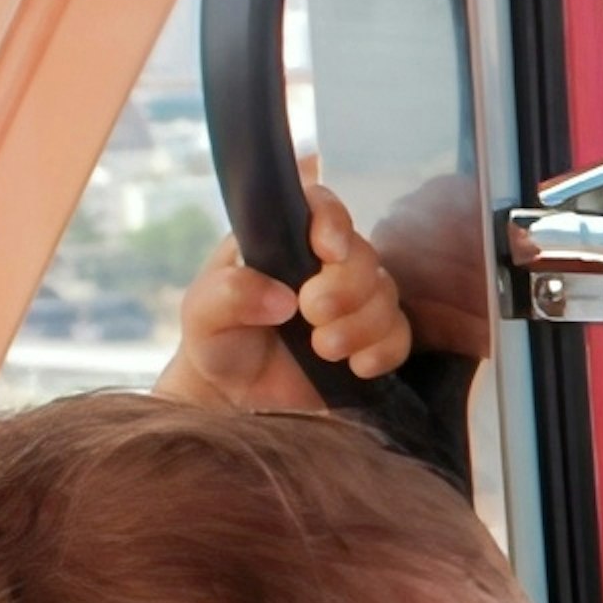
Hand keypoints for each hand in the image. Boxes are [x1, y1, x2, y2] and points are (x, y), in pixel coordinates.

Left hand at [156, 172, 411, 412]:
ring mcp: (354, 301)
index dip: (332, 220)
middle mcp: (325, 264)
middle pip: (363, 255)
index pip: (320, 207)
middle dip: (346, 287)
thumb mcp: (202, 314)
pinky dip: (383, 351)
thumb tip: (282, 298)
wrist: (235, 396)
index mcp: (284, 241)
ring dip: (361, 325)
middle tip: (312, 313)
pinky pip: (400, 336)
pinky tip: (356, 367)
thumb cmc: (217, 341)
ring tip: (323, 349)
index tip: (327, 250)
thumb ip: (229, 293)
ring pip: (387, 295)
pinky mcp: (373, 339)